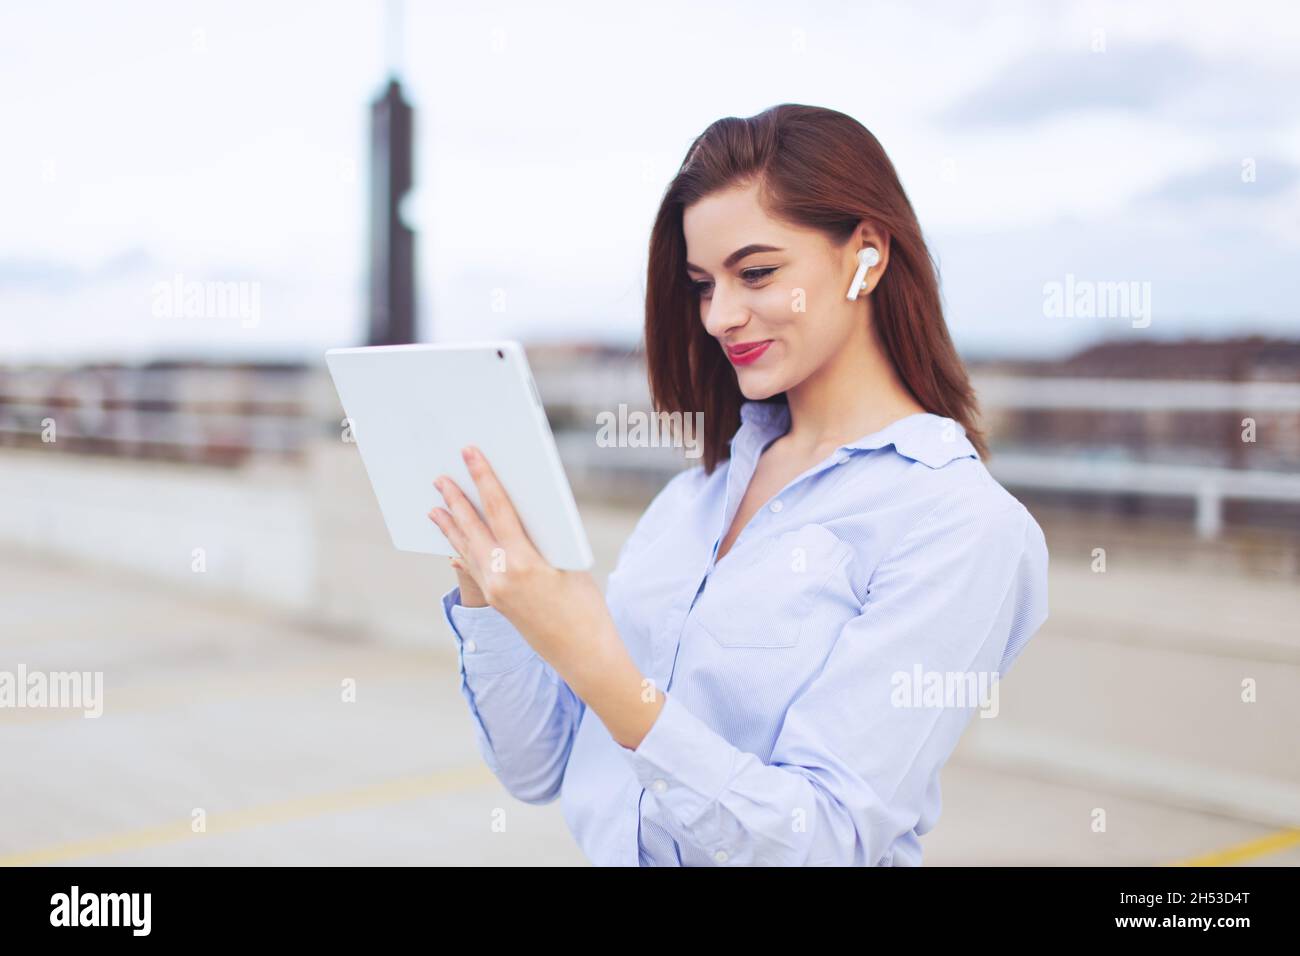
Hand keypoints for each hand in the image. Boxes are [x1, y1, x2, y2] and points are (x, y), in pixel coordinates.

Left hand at [427, 445, 616, 669]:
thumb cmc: (586, 607)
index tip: (471, 455)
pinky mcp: (496, 602)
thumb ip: (542, 540)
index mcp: (522, 563)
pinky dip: (461, 550)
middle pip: (472, 529)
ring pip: (465, 550)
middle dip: (455, 500)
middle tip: (440, 477)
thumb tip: (521, 515)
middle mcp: (501, 577)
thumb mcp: (569, 565)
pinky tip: (453, 543)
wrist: (583, 655)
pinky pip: (472, 568)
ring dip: (450, 527)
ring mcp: (495, 592)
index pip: (498, 510)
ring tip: (434, 507)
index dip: (484, 479)